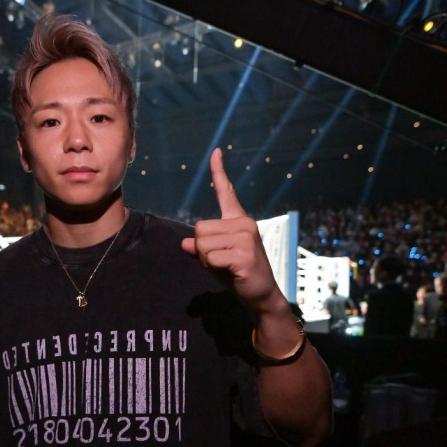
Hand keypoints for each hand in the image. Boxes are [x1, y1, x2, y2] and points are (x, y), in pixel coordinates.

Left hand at [181, 148, 284, 312]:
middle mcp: (243, 223)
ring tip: (226, 266)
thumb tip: (186, 243)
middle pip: (199, 228)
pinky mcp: (244, 253)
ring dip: (207, 260)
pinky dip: (213, 268)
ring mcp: (245, 237)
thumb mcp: (215, 259)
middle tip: (222, 261)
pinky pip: (210, 257)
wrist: (261, 294)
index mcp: (238, 220)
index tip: (216, 152)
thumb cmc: (237, 274)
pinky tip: (231, 272)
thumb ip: (201, 248)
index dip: (219, 172)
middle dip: (202, 249)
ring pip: (202, 244)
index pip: (226, 192)